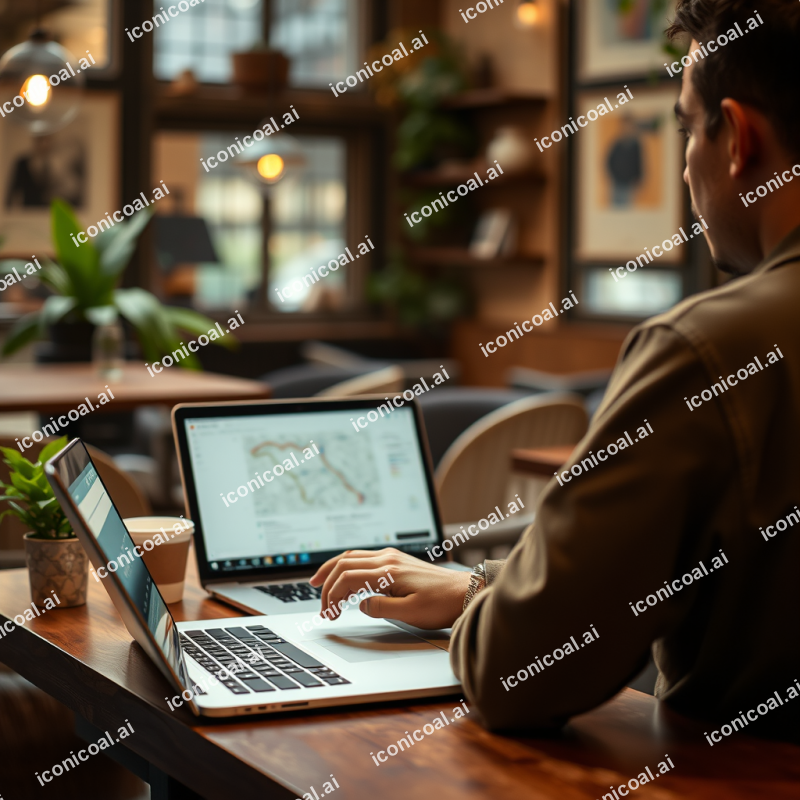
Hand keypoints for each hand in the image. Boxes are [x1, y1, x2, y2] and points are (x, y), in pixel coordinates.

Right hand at [309, 548, 471, 629]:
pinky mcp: (396, 560)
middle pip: (345, 563)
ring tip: (320, 584)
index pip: (348, 578)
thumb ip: (381, 607)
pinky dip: (347, 567)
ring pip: (352, 557)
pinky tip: (345, 578)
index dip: (333, 596)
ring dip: (333, 570)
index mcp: (388, 571)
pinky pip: (364, 559)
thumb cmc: (441, 603)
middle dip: (327, 582)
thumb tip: (360, 604)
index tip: (329, 614)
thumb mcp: (410, 613)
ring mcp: (392, 557)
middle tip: (320, 603)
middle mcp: (387, 559)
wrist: (464, 592)